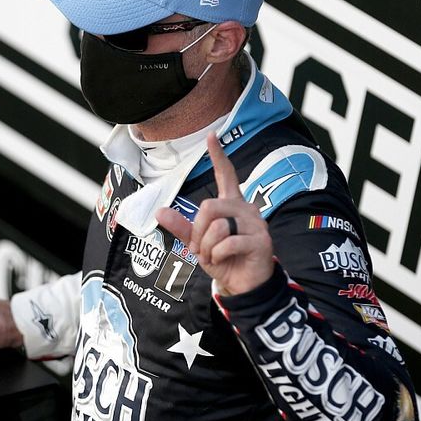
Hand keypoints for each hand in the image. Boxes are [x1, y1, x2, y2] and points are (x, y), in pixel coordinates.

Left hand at [155, 135, 273, 294]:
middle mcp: (245, 209)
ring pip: (216, 226)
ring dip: (207, 247)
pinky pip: (227, 243)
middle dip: (198, 232)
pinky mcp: (261, 240)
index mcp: (231, 205)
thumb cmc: (223, 259)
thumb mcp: (197, 243)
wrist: (244, 285)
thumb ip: (181, 227)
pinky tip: (224, 260)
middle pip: (208, 207)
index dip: (218, 156)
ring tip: (215, 255)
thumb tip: (159, 211)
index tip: (211, 136)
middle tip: (202, 248)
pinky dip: (217, 255)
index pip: (226, 175)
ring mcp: (255, 224)